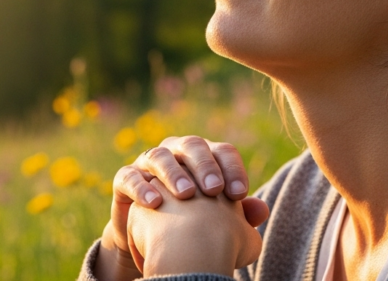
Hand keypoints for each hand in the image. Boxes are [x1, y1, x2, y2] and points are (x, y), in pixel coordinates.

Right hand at [95, 136, 254, 280]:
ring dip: (174, 173)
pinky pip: (130, 176)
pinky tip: (154, 202)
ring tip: (186, 195)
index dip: (232, 168)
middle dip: (205, 166)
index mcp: (205, 157)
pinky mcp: (126, 179)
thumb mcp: (219, 221)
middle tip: (215, 190)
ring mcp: (149, 164)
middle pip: (192, 146)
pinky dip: (141, 187)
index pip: (222, 151)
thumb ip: (240, 214)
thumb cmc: (194, 225)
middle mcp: (177, 153)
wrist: (157, 243)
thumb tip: (262, 209)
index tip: (240, 194)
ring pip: (159, 156)